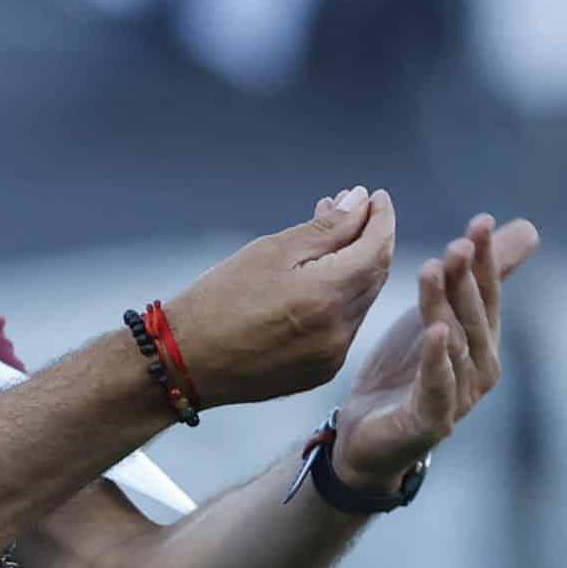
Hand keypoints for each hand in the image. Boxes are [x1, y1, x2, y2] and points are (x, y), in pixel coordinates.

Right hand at [164, 186, 396, 407]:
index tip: (376, 196)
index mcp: (325, 296)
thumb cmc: (218, 299)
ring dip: (353, 268)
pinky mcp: (321, 371)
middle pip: (374, 275)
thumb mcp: (270, 251)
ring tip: (327, 242)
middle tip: (350, 210)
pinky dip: (338, 299)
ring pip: (360, 301)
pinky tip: (316, 282)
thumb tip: (360, 202)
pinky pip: (344, 327)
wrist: (185, 361)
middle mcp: (338, 331)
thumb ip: (324, 228)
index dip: (381, 219)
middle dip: (367, 239)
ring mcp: (332, 356)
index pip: (376, 249)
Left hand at [329, 210, 540, 489]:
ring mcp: (459, 396)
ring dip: (444, 306)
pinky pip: (437, 385)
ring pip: (453, 343)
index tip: (480, 221)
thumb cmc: (408, 371)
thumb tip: (528, 229)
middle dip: (467, 278)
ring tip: (432, 270)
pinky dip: (437, 359)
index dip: (486, 258)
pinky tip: (435, 332)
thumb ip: (475, 278)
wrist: (368, 436)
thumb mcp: (438, 314)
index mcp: (482, 340)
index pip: (487, 292)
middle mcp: (479, 367)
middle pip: (473, 315)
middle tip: (457, 244)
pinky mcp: (432, 420)